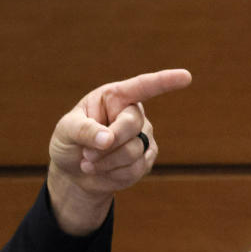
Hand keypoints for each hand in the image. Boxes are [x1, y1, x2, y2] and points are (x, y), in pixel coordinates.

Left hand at [47, 69, 191, 234]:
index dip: (164, 81)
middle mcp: (133, 113)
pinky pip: (134, 169)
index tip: (185, 77)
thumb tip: (107, 139)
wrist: (74, 171)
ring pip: (133, 152)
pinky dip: (111, 174)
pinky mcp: (146, 159)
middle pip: (131, 125)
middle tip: (86, 155)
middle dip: (107, 143)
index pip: (142, 86)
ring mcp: (143, 136)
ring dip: (105, 162)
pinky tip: (101, 171)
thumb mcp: (65, 131)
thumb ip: (83, 130)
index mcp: (115, 97)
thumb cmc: (69, 142)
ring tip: (88, 163)